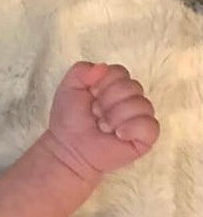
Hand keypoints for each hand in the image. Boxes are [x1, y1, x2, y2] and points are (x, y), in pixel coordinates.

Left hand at [42, 61, 159, 179]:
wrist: (67, 148)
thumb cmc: (69, 120)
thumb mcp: (68, 88)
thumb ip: (81, 70)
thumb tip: (101, 67)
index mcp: (117, 85)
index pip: (120, 72)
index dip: (102, 84)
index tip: (90, 96)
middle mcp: (131, 99)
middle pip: (132, 86)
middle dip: (107, 101)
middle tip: (95, 115)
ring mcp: (140, 118)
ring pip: (141, 104)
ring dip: (114, 117)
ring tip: (102, 127)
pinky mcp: (145, 137)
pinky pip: (149, 125)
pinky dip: (131, 128)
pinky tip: (118, 135)